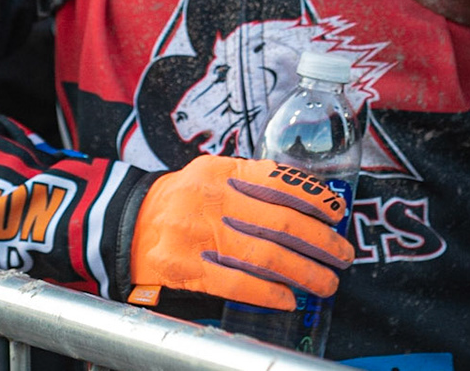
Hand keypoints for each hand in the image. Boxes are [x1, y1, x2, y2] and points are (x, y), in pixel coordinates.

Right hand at [129, 156, 355, 308]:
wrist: (127, 225)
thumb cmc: (182, 200)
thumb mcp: (212, 174)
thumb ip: (252, 181)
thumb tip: (308, 198)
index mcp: (221, 171)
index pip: (278, 182)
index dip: (314, 198)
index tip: (338, 214)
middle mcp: (210, 200)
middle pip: (281, 223)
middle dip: (320, 242)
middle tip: (343, 255)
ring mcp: (196, 235)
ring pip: (264, 256)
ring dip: (303, 272)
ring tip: (326, 283)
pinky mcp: (186, 269)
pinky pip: (236, 283)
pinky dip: (267, 292)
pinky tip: (288, 298)